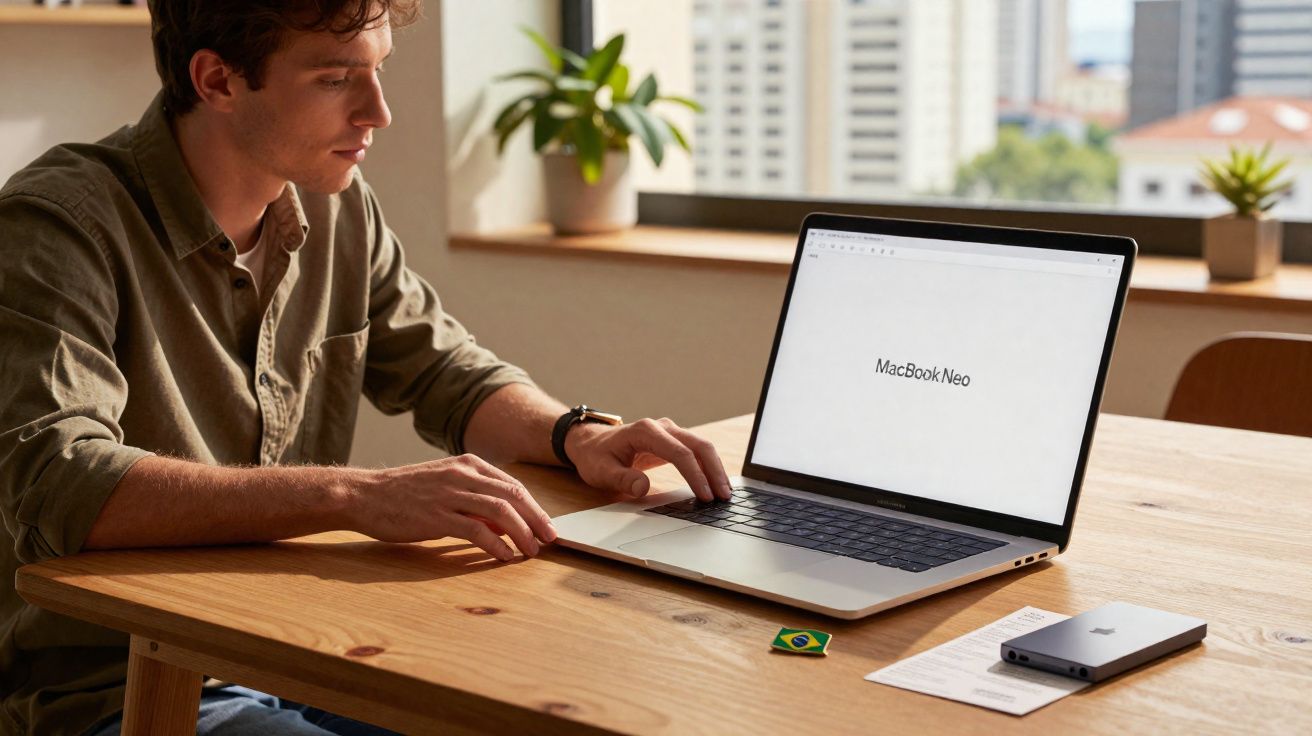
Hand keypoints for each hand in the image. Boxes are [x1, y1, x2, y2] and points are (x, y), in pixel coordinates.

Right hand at [346, 455, 555, 561]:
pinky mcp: (436, 515)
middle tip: (550, 540)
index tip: (546, 525)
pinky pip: (476, 530)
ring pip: (500, 511)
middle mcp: (462, 474)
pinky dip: (495, 544)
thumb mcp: (443, 485)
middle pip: (513, 495)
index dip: (534, 507)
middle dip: (537, 519)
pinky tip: (503, 556)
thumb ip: (473, 499)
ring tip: (531, 551)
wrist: (363, 495)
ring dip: (522, 533)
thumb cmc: (403, 494)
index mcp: (467, 464)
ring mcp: (449, 493)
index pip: (513, 484)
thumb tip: (503, 522)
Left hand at [564, 417, 732, 502]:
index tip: (705, 495)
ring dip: (715, 469)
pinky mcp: (673, 441)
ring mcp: (669, 432)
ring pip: (702, 447)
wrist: (592, 444)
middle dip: (714, 471)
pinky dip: (708, 466)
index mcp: (645, 431)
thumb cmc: (596, 457)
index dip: (695, 474)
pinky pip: (696, 451)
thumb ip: (622, 479)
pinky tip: (716, 483)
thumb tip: (642, 487)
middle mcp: (662, 428)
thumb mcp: (601, 472)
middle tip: (724, 496)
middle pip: (698, 446)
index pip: (679, 453)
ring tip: (725, 494)